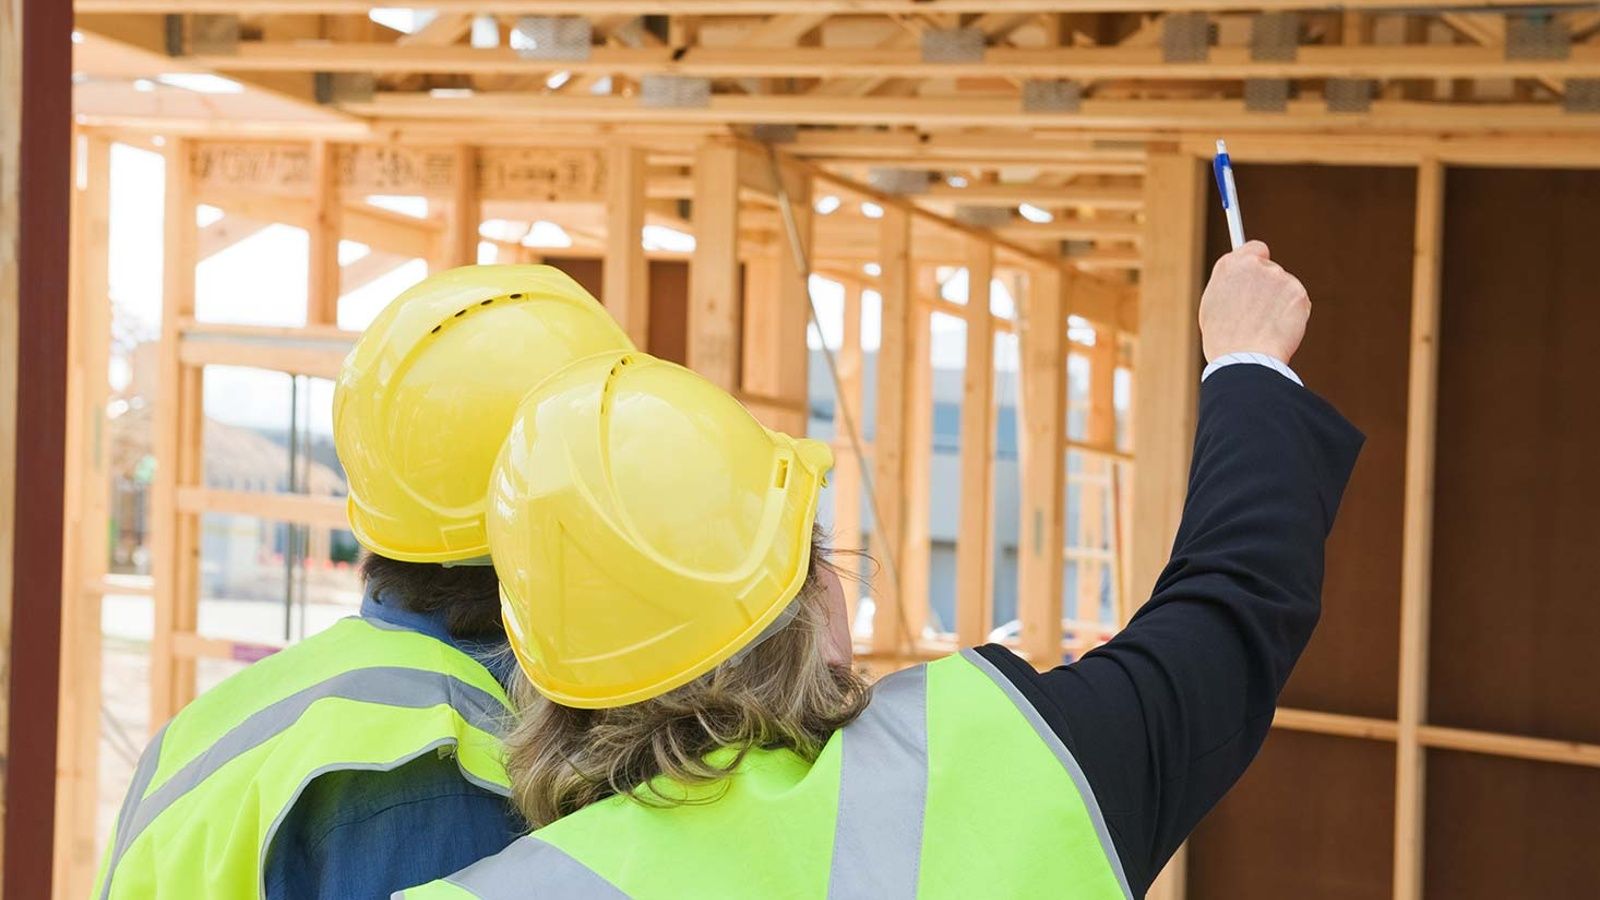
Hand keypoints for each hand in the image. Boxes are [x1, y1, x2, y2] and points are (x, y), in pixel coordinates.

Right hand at [1198, 241, 1309, 364]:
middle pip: (1271, 270)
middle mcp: (1255, 265)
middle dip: (1269, 287)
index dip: (1258, 260)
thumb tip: (1241, 280)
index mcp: (1230, 265)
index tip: (1260, 271)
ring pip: (1285, 288)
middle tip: (1260, 313)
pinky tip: (1278, 330)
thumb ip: (1230, 285)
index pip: (1254, 248)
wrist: (1244, 359)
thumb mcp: (1214, 305)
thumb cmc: (1224, 339)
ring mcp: (1279, 277)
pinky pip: (1298, 302)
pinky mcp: (1298, 293)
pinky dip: (1292, 315)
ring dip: (1280, 303)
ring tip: (1264, 328)